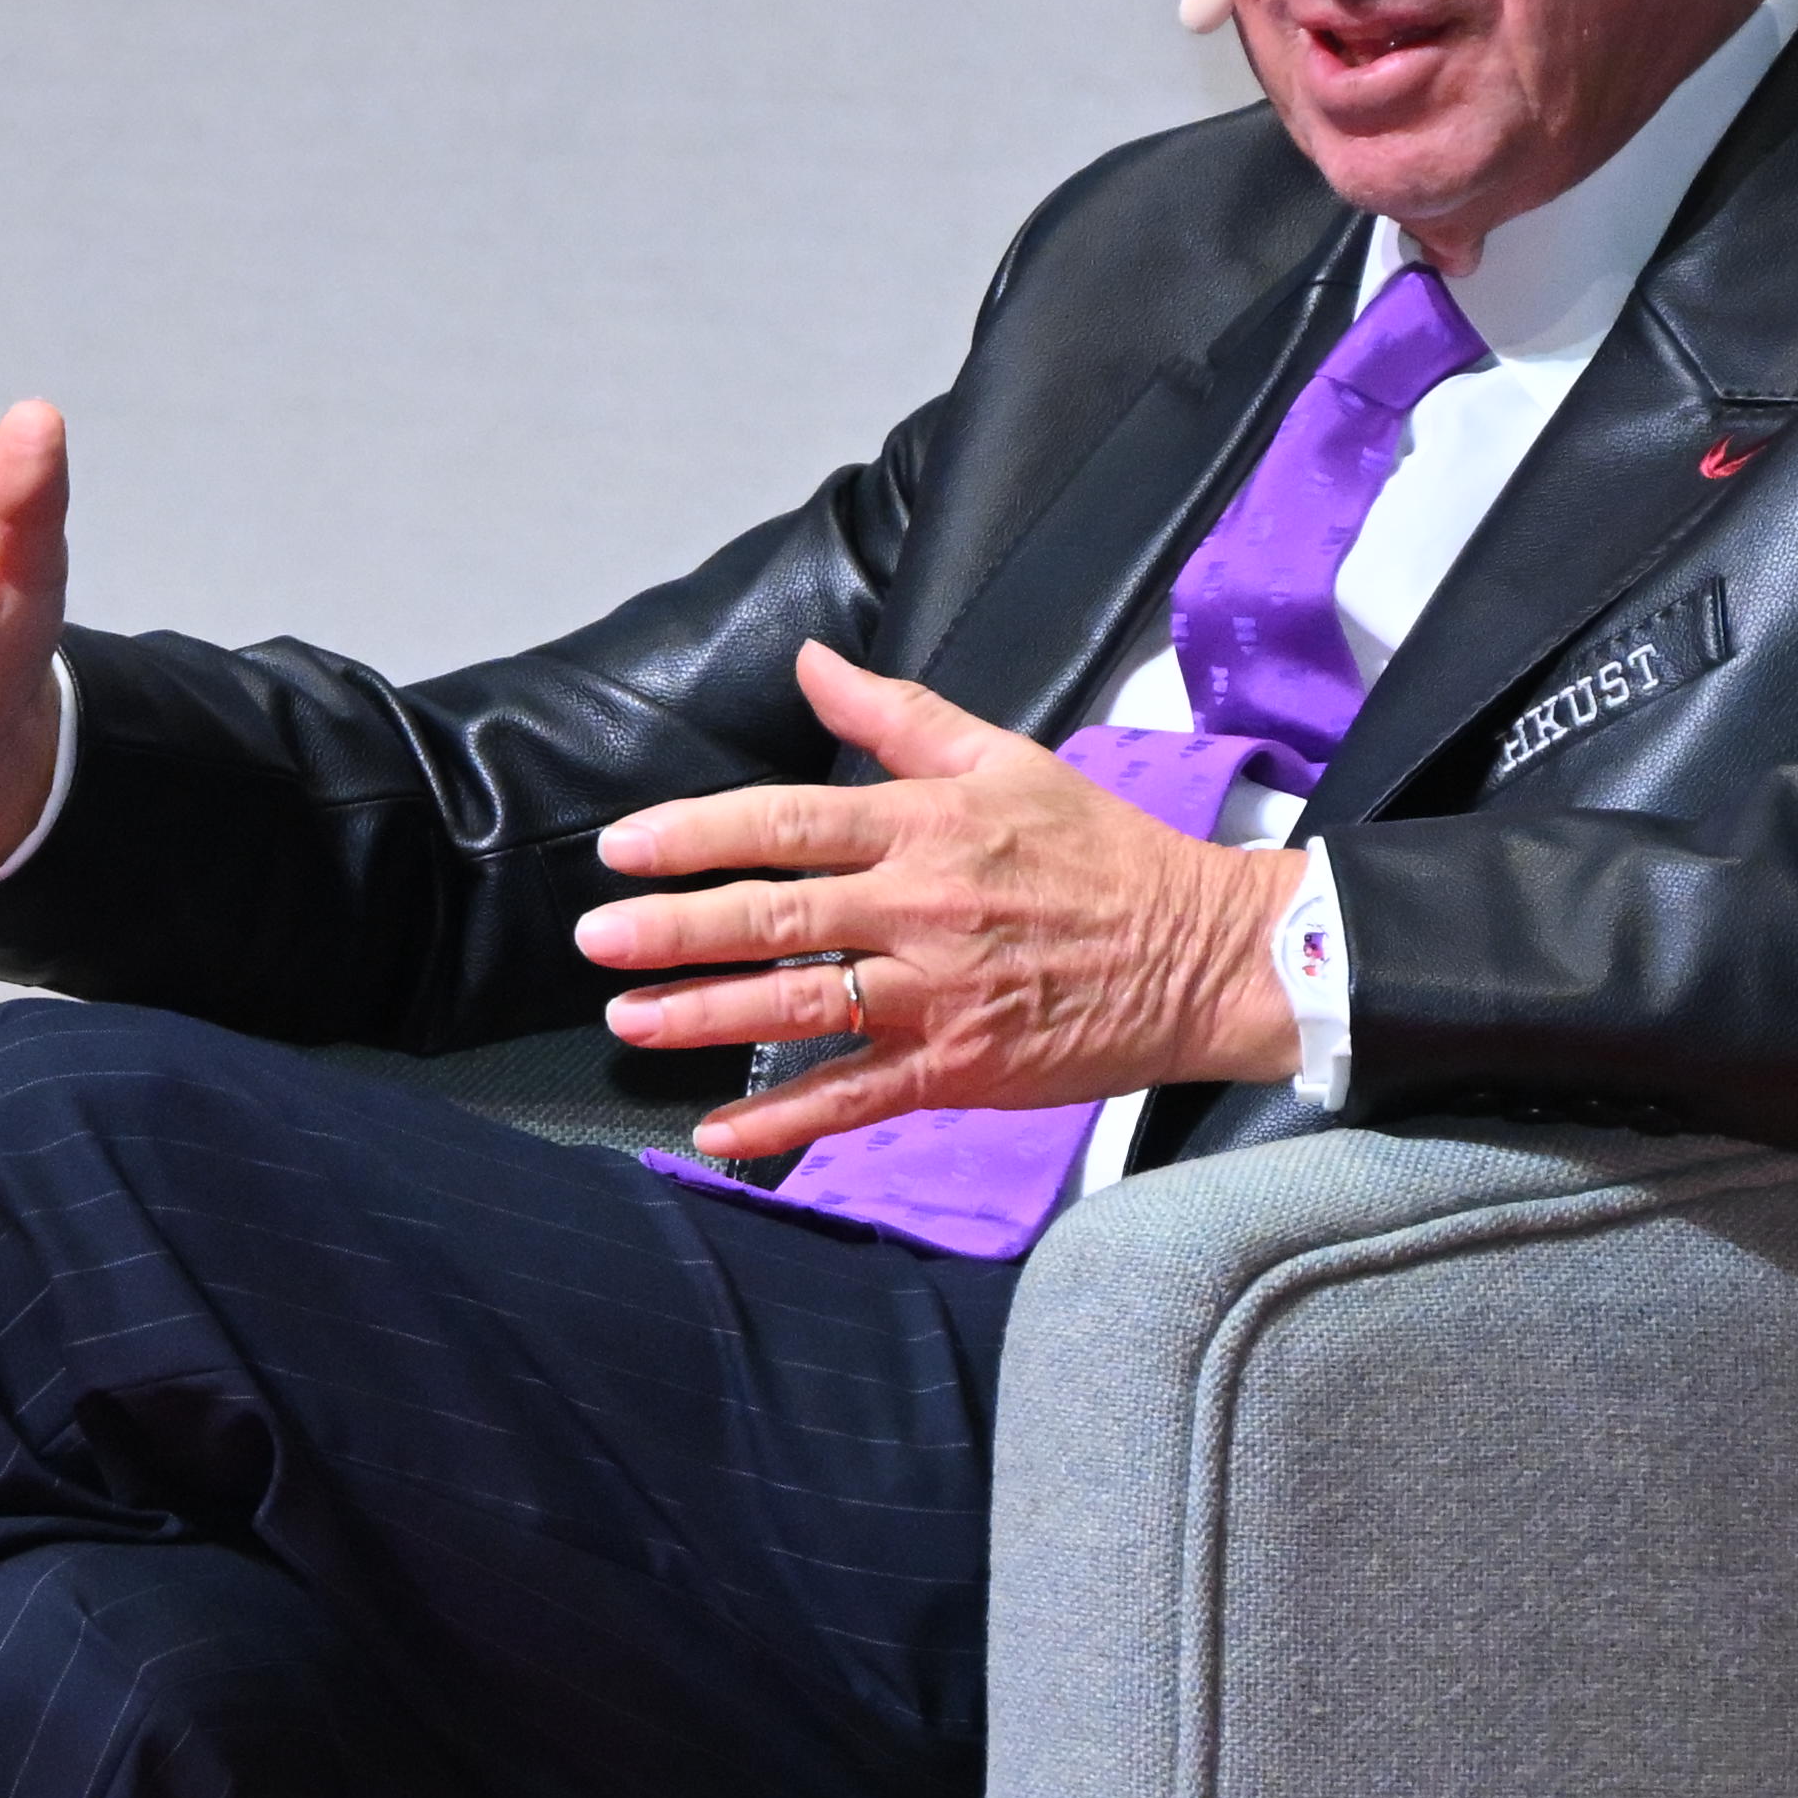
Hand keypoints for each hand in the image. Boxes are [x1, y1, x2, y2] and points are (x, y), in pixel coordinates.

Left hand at [576, 643, 1308, 1170]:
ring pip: (802, 1007)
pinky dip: (782, 1122)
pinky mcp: (959, 1067)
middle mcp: (922, 909)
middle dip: (676, 929)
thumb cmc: (1100, 852)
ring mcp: (938, 994)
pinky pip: (855, 1098)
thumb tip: (813, 663)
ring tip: (629, 1021)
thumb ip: (898, 716)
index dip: (697, 835)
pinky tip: (715, 1134)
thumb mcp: (1006, 758)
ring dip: (706, 1017)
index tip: (622, 848)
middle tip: (598, 937)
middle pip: (777, 917)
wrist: (1200, 952)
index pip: (790, 823)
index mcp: (928, 827)